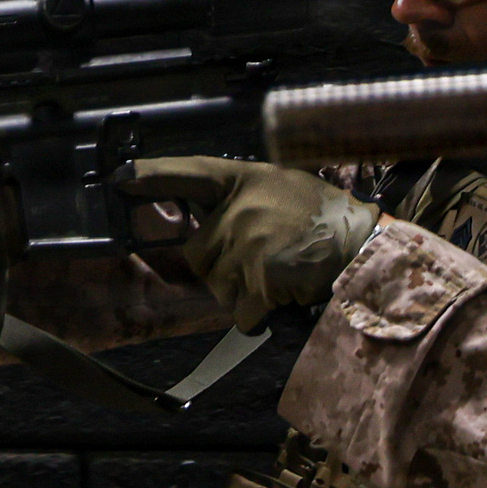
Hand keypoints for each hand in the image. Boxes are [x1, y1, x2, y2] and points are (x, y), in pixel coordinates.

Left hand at [123, 156, 379, 330]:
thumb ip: (242, 201)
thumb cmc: (326, 219)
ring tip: (281, 274)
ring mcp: (247, 242)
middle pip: (199, 255)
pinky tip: (285, 295)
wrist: (366, 246)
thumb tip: (206, 231)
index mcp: (244, 180)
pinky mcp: (259, 276)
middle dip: (222, 270)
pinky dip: (258, 314)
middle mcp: (239, 208)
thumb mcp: (282, 188)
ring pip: (218, 287)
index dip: (153, 175)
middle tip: (262, 263)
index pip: (189, 173)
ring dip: (243, 294)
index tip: (120, 178)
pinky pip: (240, 311)